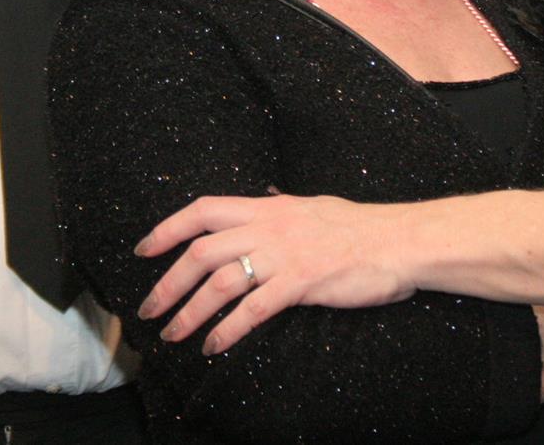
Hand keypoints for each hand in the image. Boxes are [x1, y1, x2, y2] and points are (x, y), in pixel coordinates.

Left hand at [134, 193, 408, 353]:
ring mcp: (285, 255)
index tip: (144, 250)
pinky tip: (214, 345)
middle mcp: (270, 227)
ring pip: (219, 283)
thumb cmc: (360, 228)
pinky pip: (253, 309)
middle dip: (167, 283)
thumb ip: (282, 207)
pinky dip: (227, 330)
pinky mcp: (302, 283)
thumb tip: (262, 198)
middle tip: (149, 309)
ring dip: (189, 312)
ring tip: (174, 334)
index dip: (168, 229)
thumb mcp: (313, 206)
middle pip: (201, 251)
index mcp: (269, 207)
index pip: (204, 210)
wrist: (399, 241)